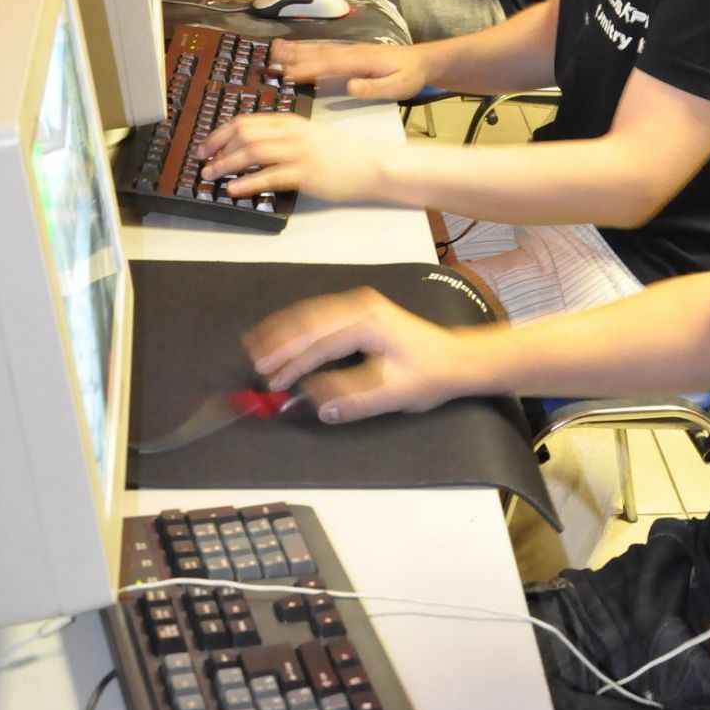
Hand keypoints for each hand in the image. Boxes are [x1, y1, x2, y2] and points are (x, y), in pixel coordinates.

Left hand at [199, 112, 367, 200]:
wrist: (368, 164)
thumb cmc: (338, 153)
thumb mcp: (307, 135)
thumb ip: (281, 137)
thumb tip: (247, 148)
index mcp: (288, 121)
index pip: (245, 121)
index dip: (219, 134)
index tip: (206, 147)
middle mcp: (290, 132)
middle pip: (244, 133)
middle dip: (217, 148)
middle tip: (203, 163)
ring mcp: (298, 151)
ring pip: (252, 152)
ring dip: (226, 164)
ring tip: (212, 177)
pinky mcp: (305, 172)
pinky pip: (269, 175)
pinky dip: (247, 182)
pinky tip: (234, 190)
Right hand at [243, 288, 479, 421]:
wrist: (455, 358)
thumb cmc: (428, 375)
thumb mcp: (392, 394)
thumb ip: (351, 400)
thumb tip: (315, 405)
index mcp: (370, 324)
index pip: (321, 343)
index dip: (293, 364)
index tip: (272, 382)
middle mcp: (362, 307)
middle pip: (310, 321)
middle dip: (279, 342)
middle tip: (254, 363)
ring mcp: (360, 304)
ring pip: (311, 313)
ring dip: (283, 331)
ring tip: (256, 347)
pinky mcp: (359, 310)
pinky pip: (319, 314)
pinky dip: (297, 325)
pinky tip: (281, 335)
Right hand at [270, 37, 429, 98]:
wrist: (422, 61)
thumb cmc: (409, 76)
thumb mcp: (397, 87)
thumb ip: (374, 88)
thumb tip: (350, 87)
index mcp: (360, 61)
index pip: (329, 65)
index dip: (307, 70)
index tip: (287, 76)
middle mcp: (351, 52)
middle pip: (317, 53)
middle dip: (293, 57)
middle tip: (270, 61)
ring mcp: (350, 50)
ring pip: (318, 49)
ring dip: (296, 49)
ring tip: (275, 49)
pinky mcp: (350, 53)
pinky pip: (324, 49)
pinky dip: (307, 47)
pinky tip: (297, 48)